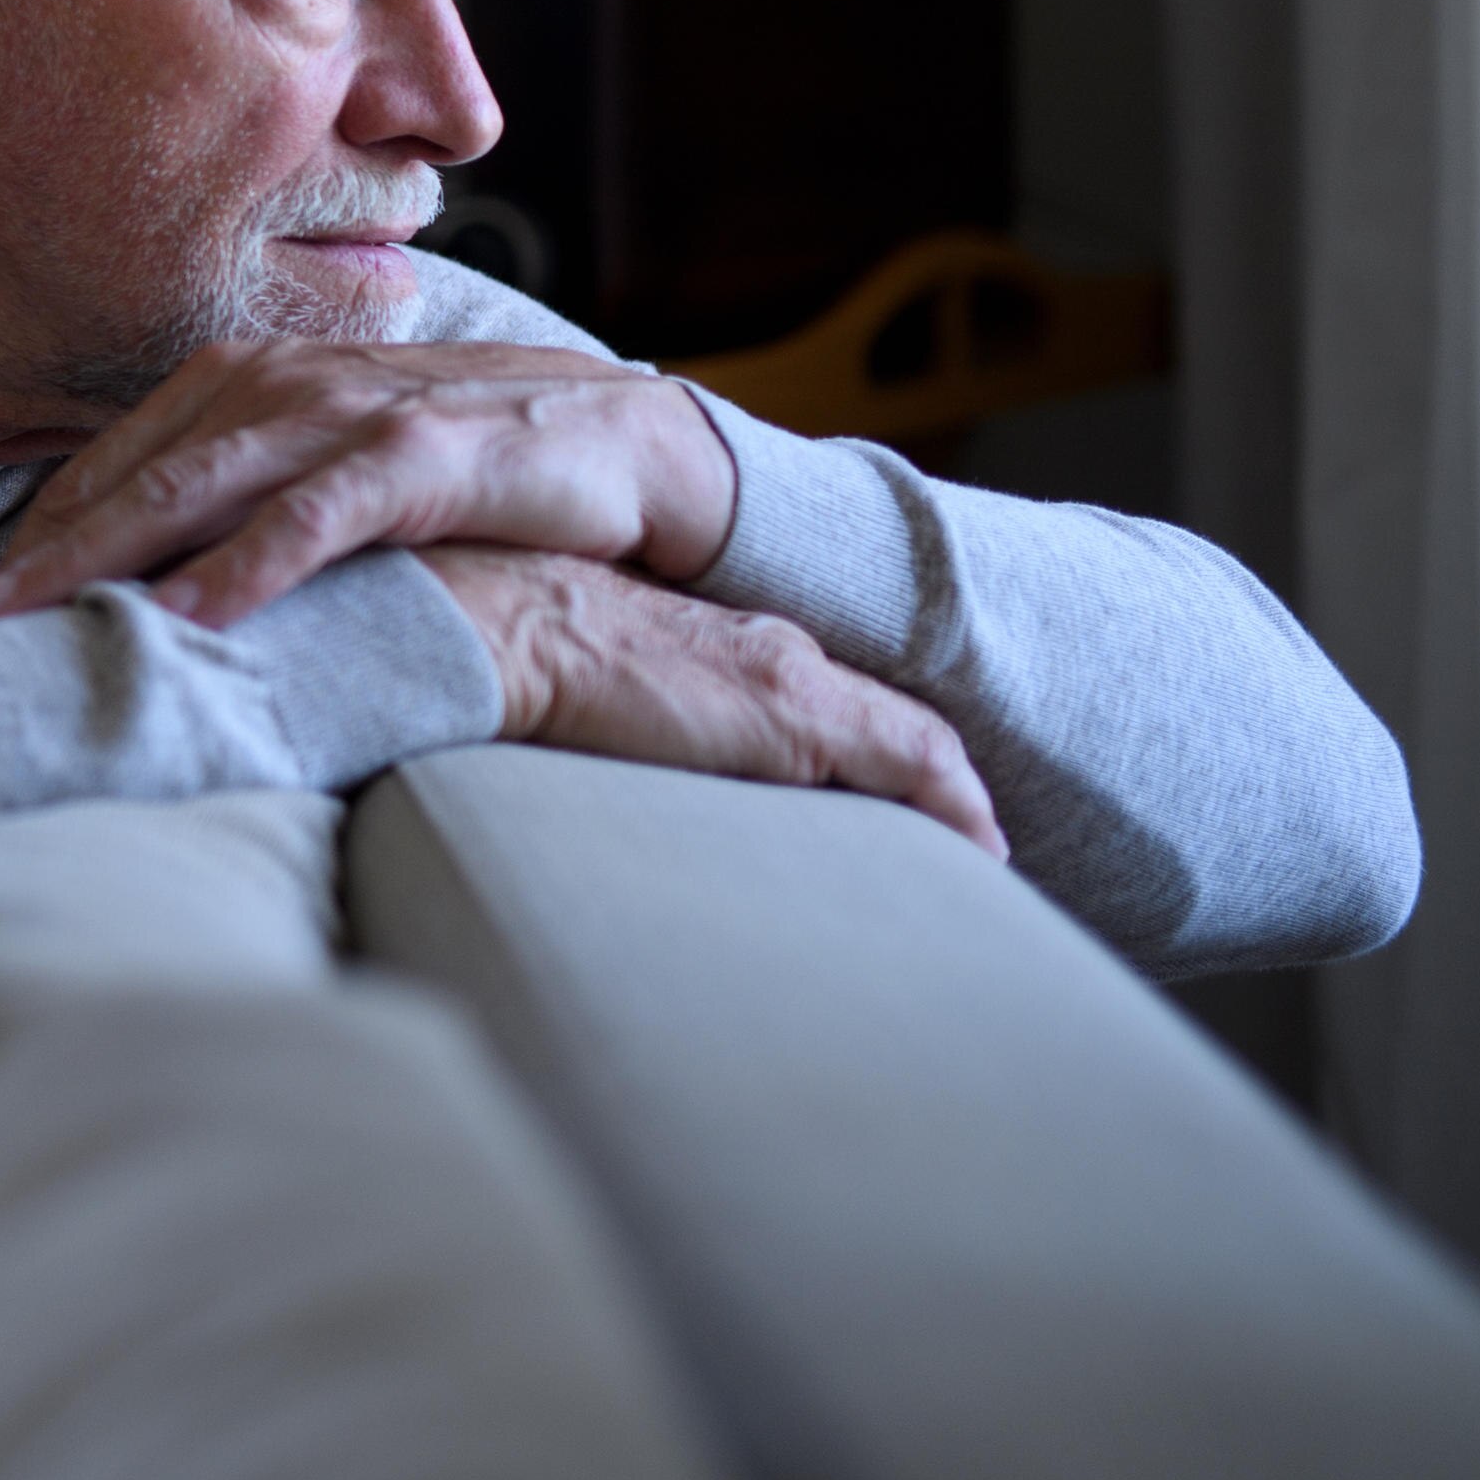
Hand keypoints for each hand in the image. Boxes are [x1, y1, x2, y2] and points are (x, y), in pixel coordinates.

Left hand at [0, 338, 738, 629]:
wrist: (618, 437)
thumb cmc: (455, 466)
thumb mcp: (328, 476)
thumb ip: (240, 505)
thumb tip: (141, 585)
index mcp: (239, 384)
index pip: (110, 466)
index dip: (35, 536)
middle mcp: (275, 384)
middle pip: (130, 477)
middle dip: (40, 553)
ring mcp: (343, 412)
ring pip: (199, 487)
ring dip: (111, 556)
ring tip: (37, 620)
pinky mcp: (418, 453)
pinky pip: (312, 515)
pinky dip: (246, 563)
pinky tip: (190, 614)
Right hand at [421, 543, 1004, 855]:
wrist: (496, 621)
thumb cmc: (512, 656)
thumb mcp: (581, 694)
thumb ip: (623, 723)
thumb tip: (603, 768)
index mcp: (724, 651)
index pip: (827, 704)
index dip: (874, 751)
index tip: (909, 807)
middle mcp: (772, 654)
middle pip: (878, 722)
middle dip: (925, 783)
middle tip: (962, 844)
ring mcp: (789, 679)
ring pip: (909, 743)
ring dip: (945, 802)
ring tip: (976, 858)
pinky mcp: (798, 709)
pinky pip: (914, 760)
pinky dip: (955, 804)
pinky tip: (983, 850)